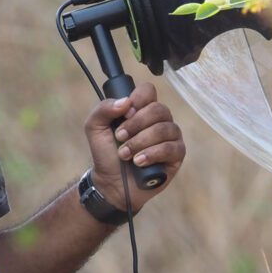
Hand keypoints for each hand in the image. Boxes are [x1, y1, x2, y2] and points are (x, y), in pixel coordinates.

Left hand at [84, 82, 184, 212]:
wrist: (111, 182)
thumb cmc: (105, 153)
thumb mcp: (94, 128)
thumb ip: (104, 109)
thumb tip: (126, 101)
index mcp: (141, 109)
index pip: (148, 91)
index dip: (138, 99)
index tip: (124, 114)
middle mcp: (159, 120)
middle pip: (158, 109)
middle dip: (135, 124)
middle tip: (120, 137)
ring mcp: (170, 136)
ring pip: (164, 128)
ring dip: (141, 141)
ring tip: (125, 154)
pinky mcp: (176, 155)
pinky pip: (171, 148)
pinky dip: (152, 154)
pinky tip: (139, 162)